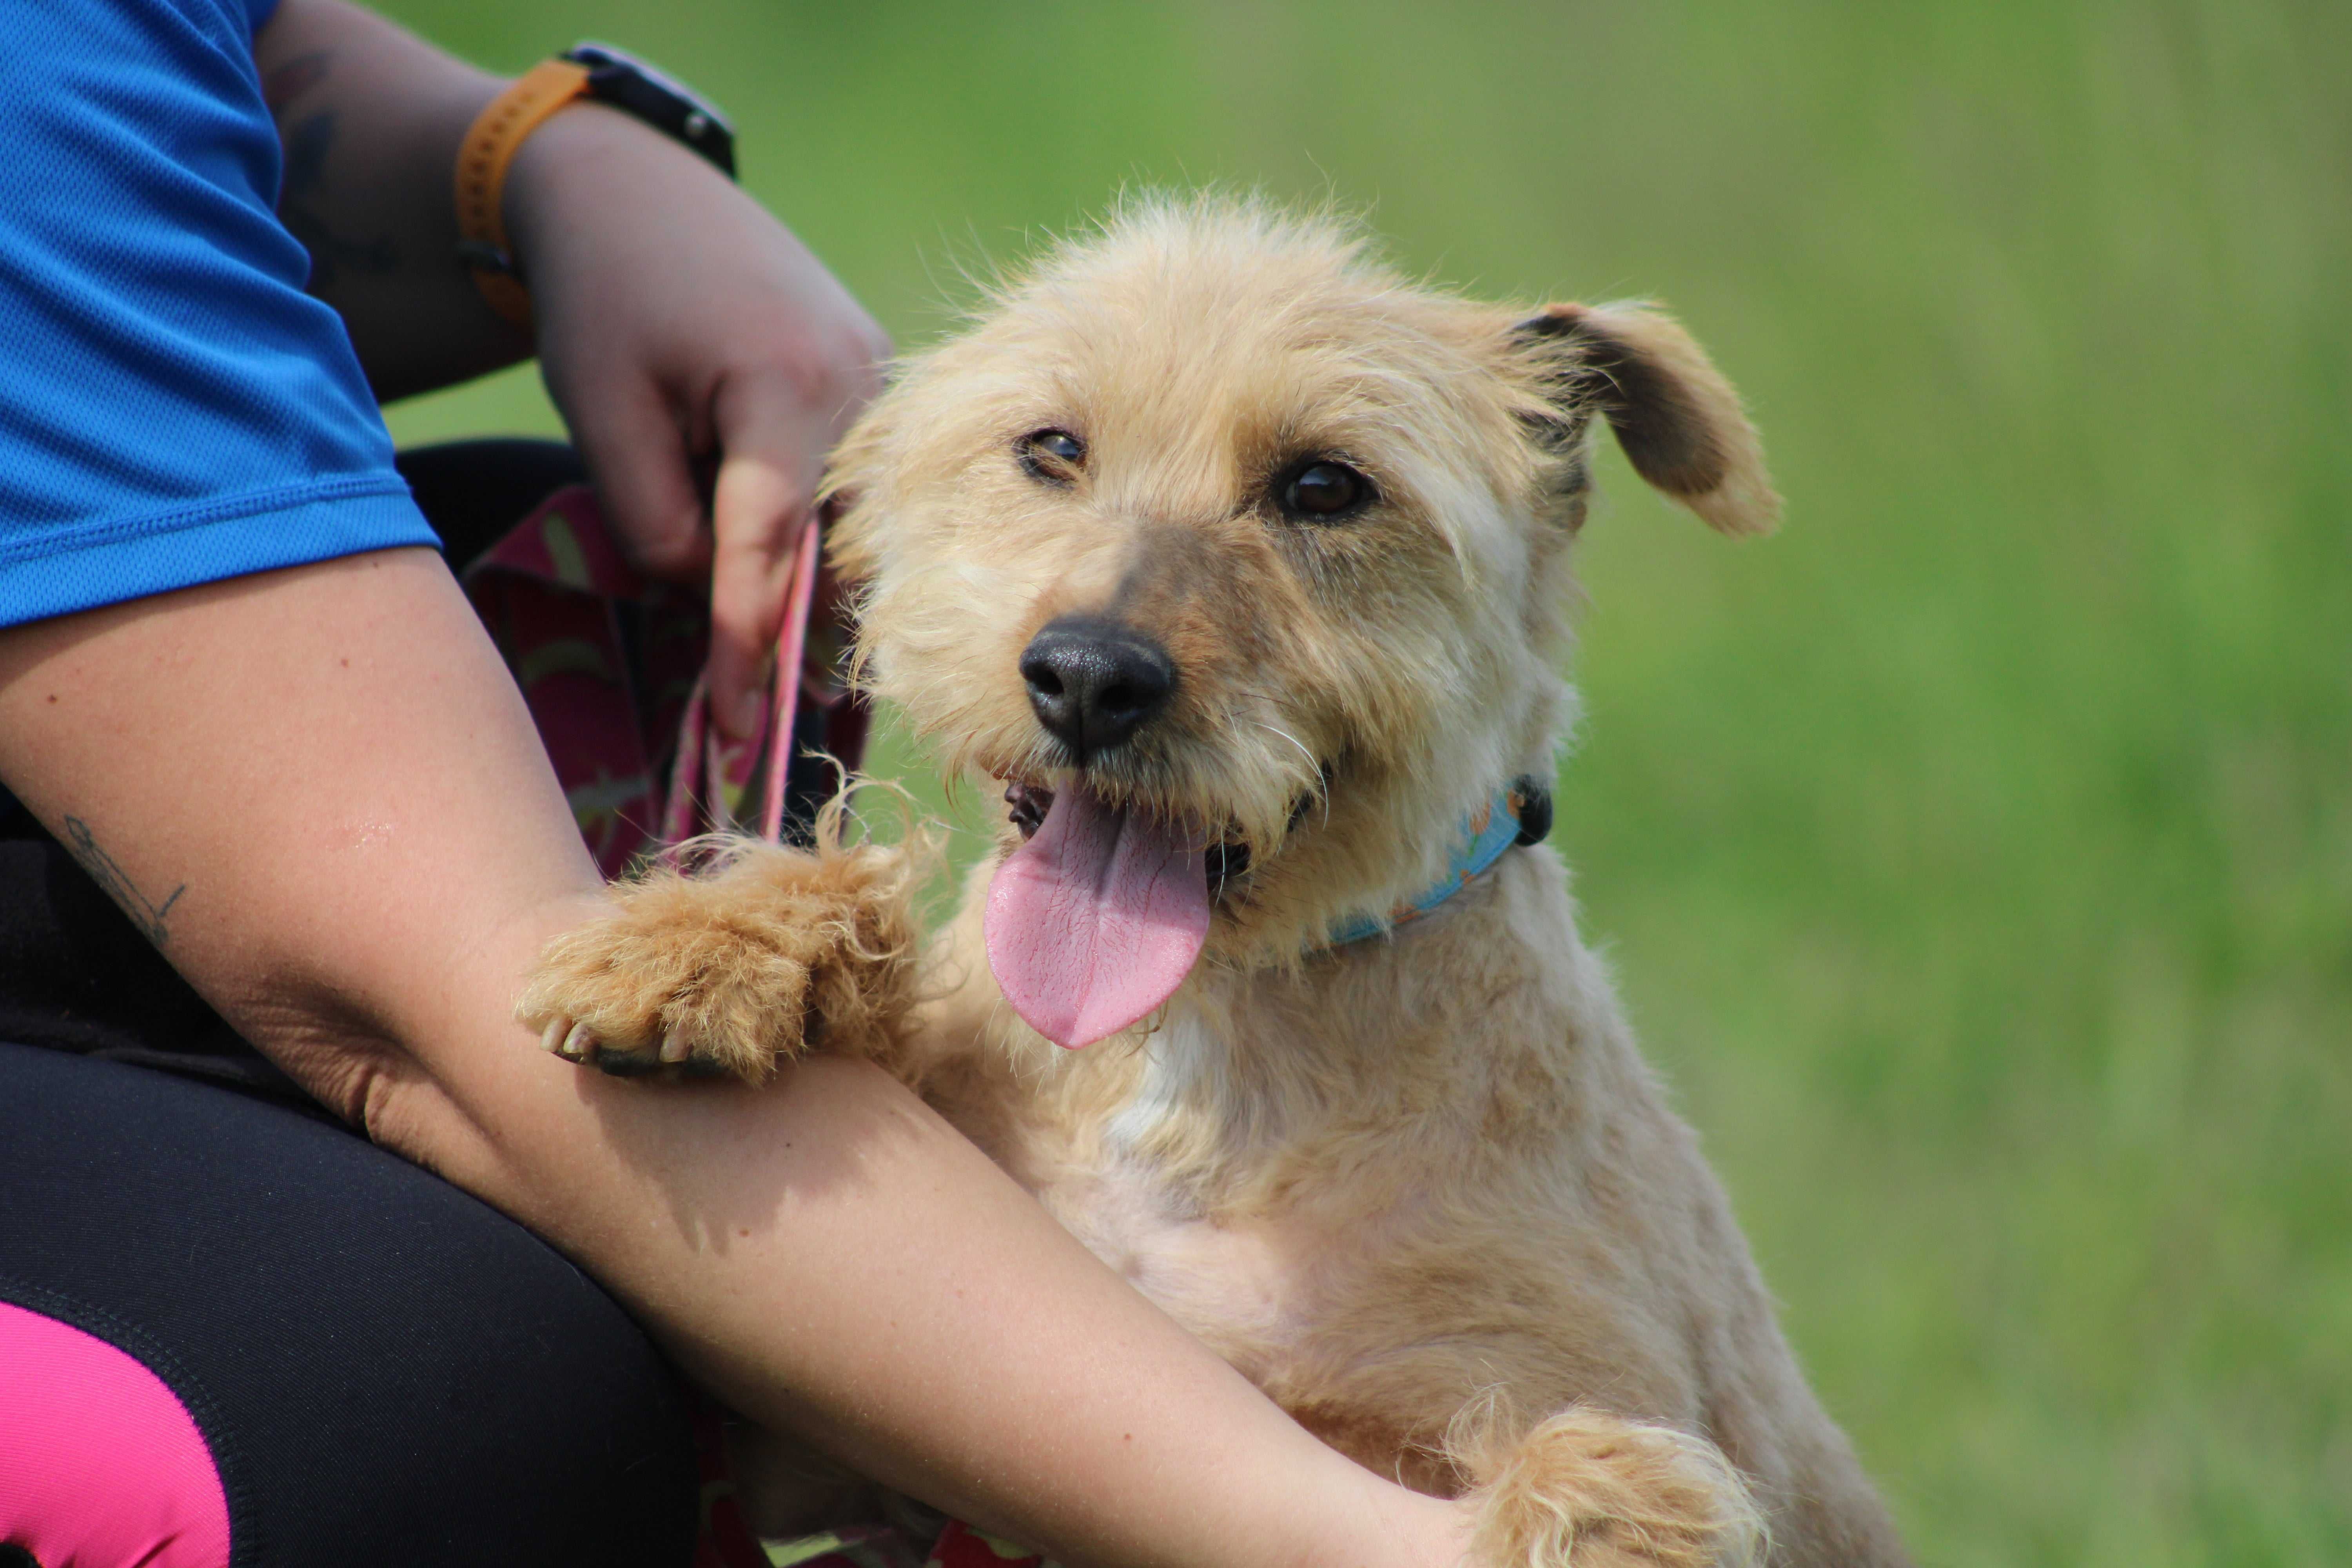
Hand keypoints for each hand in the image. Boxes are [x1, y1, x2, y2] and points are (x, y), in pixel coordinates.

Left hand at [505, 107, 889, 736]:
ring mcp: (881, 381)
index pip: (771, 544)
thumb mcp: (600, 416)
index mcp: (785, 383)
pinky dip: (812, 536)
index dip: (748, 642)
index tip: (736, 727)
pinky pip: (852, 487)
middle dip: (788, 631)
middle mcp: (859, 383)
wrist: (637, 191)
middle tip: (742, 717)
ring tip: (757, 656)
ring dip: (801, 584)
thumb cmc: (603, 298)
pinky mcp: (876, 386)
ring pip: (850, 522)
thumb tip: (709, 592)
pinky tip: (778, 574)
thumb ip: (653, 522)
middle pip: (830, 543)